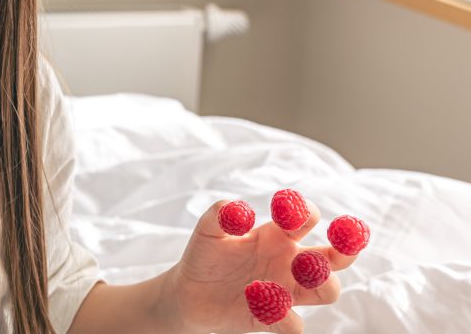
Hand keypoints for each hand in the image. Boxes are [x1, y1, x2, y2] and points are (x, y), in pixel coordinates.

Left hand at [165, 199, 357, 333]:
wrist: (189, 291)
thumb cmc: (205, 255)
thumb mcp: (207, 229)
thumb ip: (221, 213)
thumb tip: (241, 210)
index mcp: (277, 235)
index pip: (306, 219)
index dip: (307, 212)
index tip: (292, 213)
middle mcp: (289, 262)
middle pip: (334, 257)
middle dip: (344, 250)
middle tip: (333, 247)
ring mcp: (285, 291)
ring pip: (327, 291)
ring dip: (323, 284)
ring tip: (296, 276)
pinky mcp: (273, 318)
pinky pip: (294, 323)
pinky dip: (286, 317)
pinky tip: (261, 304)